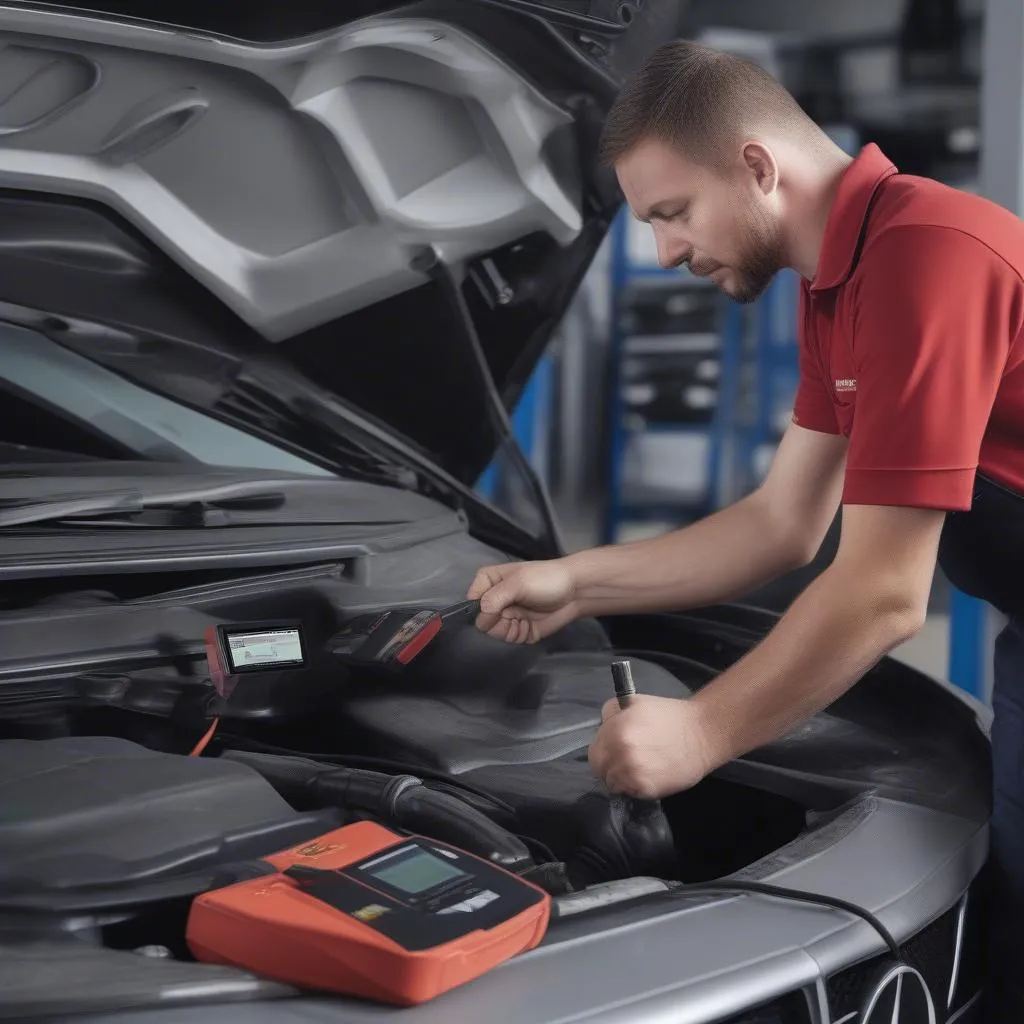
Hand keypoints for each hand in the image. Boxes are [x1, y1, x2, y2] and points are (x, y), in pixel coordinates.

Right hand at [467, 559, 578, 643]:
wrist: (576, 592)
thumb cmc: (546, 580)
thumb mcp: (517, 583)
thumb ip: (494, 600)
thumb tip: (480, 620)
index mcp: (489, 581)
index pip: (471, 601)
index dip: (480, 610)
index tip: (497, 610)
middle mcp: (494, 599)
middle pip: (482, 621)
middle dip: (497, 622)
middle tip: (514, 615)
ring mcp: (506, 615)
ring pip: (494, 632)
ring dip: (508, 630)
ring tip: (523, 620)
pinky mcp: (518, 629)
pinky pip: (508, 639)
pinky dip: (517, 635)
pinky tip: (528, 626)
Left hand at [588, 695, 715, 799]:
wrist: (702, 733)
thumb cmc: (668, 715)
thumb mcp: (634, 702)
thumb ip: (611, 713)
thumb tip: (602, 727)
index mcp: (615, 730)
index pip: (594, 751)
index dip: (603, 751)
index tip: (612, 751)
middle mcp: (620, 753)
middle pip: (600, 769)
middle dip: (609, 766)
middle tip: (624, 762)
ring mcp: (632, 773)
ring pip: (613, 783)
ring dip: (621, 778)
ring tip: (638, 769)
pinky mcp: (646, 789)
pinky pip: (629, 793)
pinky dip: (634, 788)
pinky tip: (647, 776)